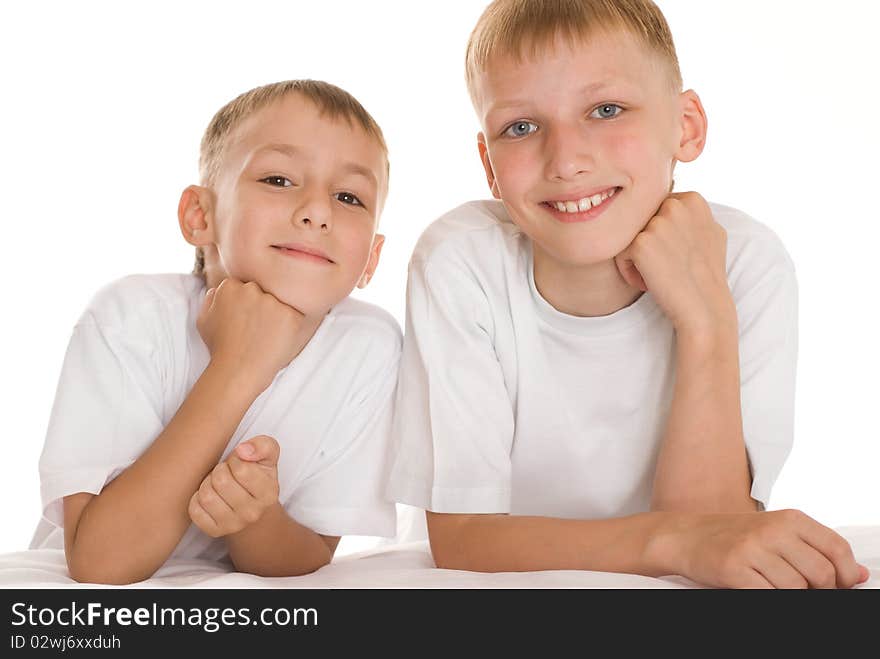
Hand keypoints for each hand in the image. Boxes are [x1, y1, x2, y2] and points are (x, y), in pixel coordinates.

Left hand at [188, 435, 280, 537]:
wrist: (254, 510)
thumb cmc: (258, 476)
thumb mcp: (268, 456)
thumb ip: (263, 446)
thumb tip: (243, 450)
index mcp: (268, 494)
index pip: (241, 469)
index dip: (235, 460)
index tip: (239, 463)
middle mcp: (252, 513)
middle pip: (221, 481)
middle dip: (220, 470)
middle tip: (227, 473)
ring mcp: (233, 525)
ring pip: (206, 495)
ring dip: (207, 483)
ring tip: (217, 484)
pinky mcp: (214, 531)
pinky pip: (194, 510)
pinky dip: (197, 499)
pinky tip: (210, 496)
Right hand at [196, 278, 306, 391]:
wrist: (237, 372)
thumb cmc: (221, 349)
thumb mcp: (204, 320)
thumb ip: (211, 299)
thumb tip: (220, 290)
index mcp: (229, 287)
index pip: (245, 287)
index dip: (247, 305)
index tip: (246, 320)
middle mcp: (251, 289)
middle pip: (263, 291)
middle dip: (263, 307)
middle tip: (257, 329)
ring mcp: (271, 302)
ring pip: (280, 303)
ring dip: (278, 316)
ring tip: (267, 337)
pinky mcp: (290, 315)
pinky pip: (296, 315)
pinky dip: (291, 327)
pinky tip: (278, 340)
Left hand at [615, 192, 735, 335]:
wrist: (704, 308)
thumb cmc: (705, 275)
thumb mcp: (709, 232)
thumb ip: (690, 213)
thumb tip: (676, 199)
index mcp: (692, 199)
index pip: (656, 210)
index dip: (662, 236)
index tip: (677, 255)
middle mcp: (675, 204)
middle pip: (640, 221)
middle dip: (647, 243)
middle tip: (666, 265)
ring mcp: (658, 223)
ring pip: (628, 236)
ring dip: (636, 258)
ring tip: (658, 274)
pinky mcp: (640, 243)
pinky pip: (620, 254)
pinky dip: (629, 271)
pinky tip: (648, 282)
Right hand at [675, 509, 869, 588]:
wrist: (686, 536)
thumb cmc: (734, 536)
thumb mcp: (777, 532)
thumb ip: (816, 549)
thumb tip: (859, 574)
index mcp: (789, 518)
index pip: (836, 548)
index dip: (846, 574)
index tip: (841, 585)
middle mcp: (772, 530)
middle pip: (821, 574)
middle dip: (819, 590)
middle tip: (802, 588)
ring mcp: (752, 549)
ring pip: (797, 588)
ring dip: (790, 595)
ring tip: (773, 584)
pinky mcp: (734, 569)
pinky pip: (769, 595)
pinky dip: (769, 597)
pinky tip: (759, 588)